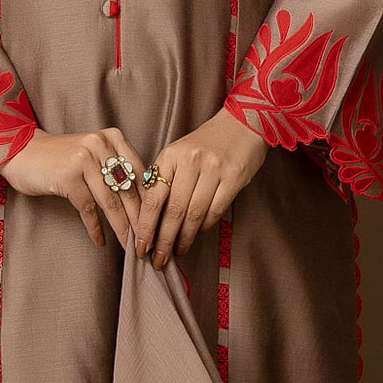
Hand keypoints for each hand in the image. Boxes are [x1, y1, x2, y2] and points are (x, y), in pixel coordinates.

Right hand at [0, 125, 150, 247]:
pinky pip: (88, 208)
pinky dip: (95, 227)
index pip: (140, 174)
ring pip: (110, 201)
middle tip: (147, 242)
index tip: (156, 224)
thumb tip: (143, 205)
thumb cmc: (61, 158)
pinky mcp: (68, 176)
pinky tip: (101, 241)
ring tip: (129, 246)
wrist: (22, 151)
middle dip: (139, 220)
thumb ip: (116, 170)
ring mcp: (83, 159)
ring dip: (121, 228)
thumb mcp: (94, 154)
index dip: (150, 202)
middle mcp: (101, 144)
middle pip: (128, 189)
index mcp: (113, 137)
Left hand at [132, 107, 265, 269]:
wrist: (241, 123)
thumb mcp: (178, 153)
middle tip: (158, 259)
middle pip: (172, 211)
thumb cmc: (206, 142)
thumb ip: (165, 179)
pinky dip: (204, 227)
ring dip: (183, 238)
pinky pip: (215, 211)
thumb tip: (151, 220)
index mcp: (170, 155)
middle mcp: (190, 161)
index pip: (152, 198)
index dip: (145, 226)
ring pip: (194, 214)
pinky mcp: (234, 177)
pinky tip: (197, 234)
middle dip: (163, 240)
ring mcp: (213, 169)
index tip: (140, 246)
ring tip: (177, 252)